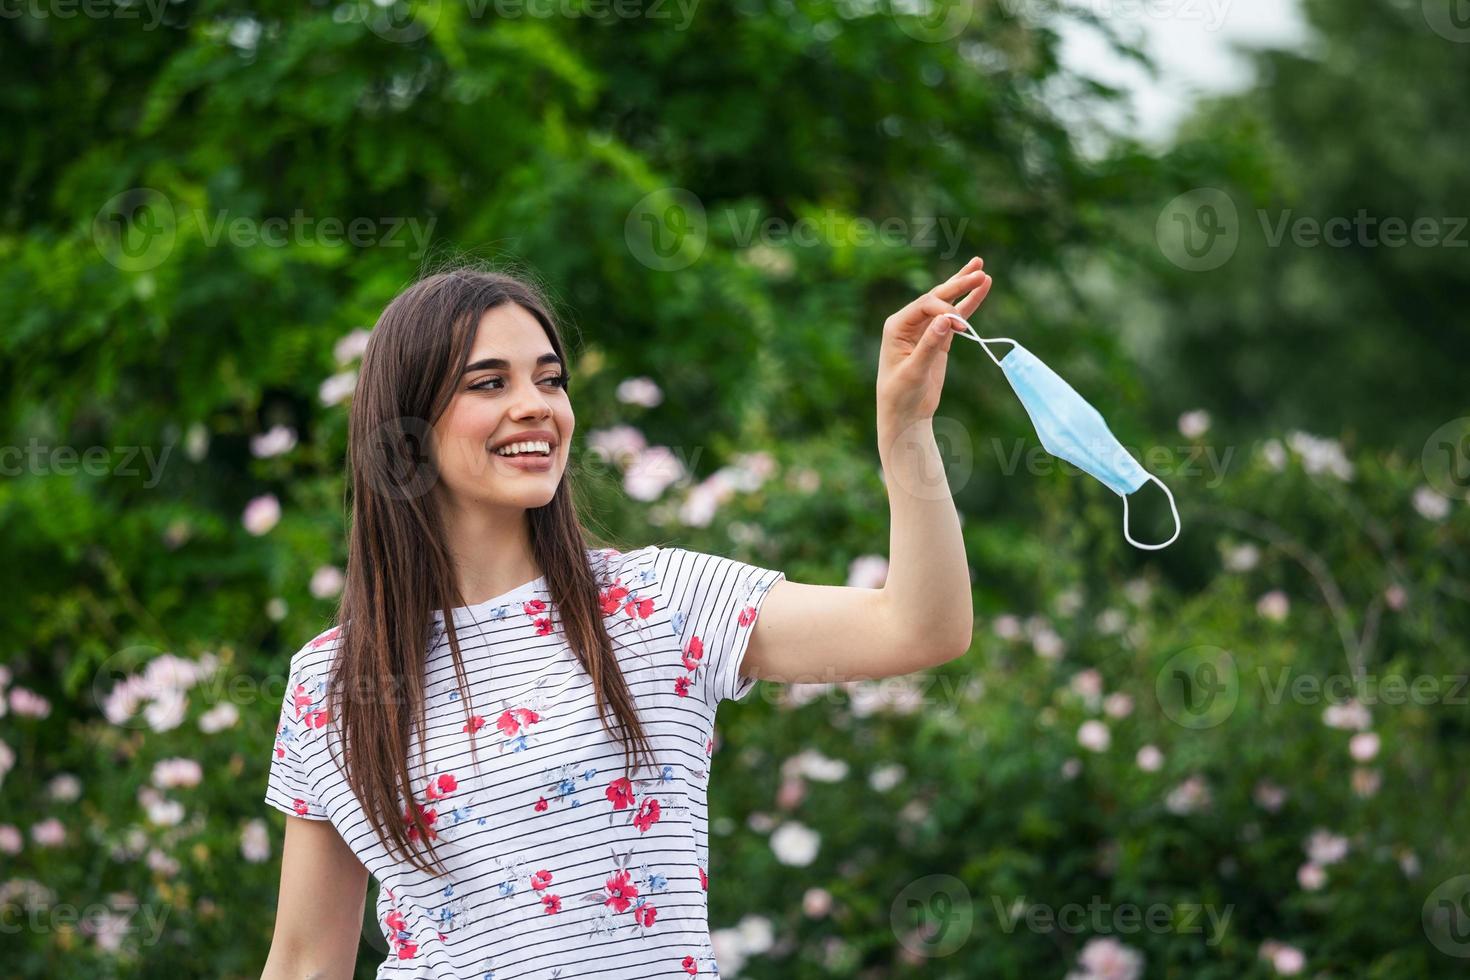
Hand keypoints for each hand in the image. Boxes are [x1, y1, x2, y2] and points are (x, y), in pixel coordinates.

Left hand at [875, 256, 992, 436]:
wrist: (906, 415)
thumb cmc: (901, 396)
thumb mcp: (914, 371)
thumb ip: (929, 344)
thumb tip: (946, 319)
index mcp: (896, 326)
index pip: (924, 305)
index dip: (945, 309)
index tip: (962, 326)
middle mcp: (908, 322)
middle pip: (936, 296)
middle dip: (957, 283)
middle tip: (979, 269)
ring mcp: (924, 329)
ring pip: (946, 302)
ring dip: (963, 286)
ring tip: (981, 267)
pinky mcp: (938, 338)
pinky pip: (956, 317)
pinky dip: (969, 305)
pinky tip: (982, 289)